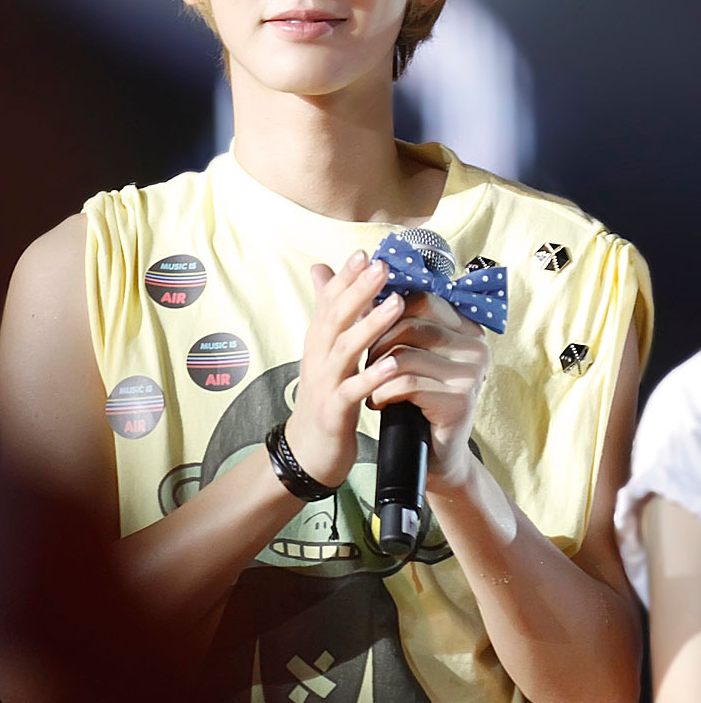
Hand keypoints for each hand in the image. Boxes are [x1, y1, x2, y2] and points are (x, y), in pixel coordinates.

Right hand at [284, 250, 405, 486]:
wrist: (307, 450)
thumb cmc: (324, 396)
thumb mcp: (324, 351)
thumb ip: (329, 312)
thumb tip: (321, 269)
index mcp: (319, 341)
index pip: (330, 301)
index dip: (346, 277)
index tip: (365, 252)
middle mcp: (318, 357)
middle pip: (336, 318)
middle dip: (359, 291)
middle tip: (382, 266)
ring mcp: (324, 383)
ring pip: (346, 349)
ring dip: (370, 326)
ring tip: (395, 305)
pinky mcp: (333, 411)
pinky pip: (352, 391)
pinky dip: (371, 377)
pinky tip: (392, 365)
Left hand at [367, 291, 489, 489]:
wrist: (430, 453)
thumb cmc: (412, 397)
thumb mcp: (391, 348)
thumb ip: (361, 308)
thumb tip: (319, 268)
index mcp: (465, 326)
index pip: (420, 298)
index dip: (385, 311)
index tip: (367, 329)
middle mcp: (475, 344)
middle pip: (410, 322)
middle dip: (377, 342)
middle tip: (366, 362)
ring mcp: (472, 372)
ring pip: (404, 352)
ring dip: (376, 369)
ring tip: (370, 382)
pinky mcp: (461, 399)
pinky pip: (406, 383)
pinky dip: (382, 392)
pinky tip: (377, 402)